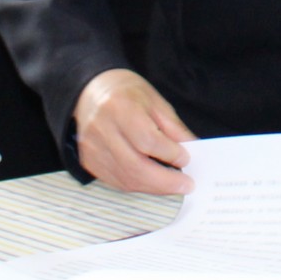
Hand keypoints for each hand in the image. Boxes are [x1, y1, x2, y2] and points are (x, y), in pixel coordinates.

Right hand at [74, 68, 194, 195]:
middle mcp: (102, 130)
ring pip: (126, 179)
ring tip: (173, 186)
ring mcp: (92, 149)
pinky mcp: (89, 162)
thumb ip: (173, 127)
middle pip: (135, 166)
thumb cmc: (125, 93)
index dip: (169, 153)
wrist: (89, 92)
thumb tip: (192, 149)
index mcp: (119, 107)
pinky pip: (116, 181)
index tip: (186, 159)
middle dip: (165, 181)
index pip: (147, 139)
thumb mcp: (155, 101)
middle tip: (186, 185)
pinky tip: (153, 183)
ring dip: (154, 187)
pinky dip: (139, 185)